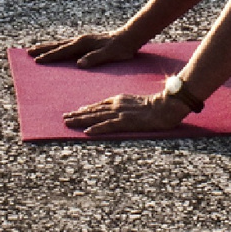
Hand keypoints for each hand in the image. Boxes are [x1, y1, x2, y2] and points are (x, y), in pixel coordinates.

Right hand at [26, 30, 142, 68]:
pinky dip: (57, 47)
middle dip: (43, 49)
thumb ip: (95, 59)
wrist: (129, 37)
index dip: (50, 57)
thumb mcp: (110, 55)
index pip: (63, 51)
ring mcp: (82, 40)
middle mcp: (80, 40)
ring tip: (35, 50)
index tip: (37, 61)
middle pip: (57, 45)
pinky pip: (67, 45)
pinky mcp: (85, 42)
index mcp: (83, 43)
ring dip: (48, 47)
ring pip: (60, 44)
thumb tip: (79, 64)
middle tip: (28, 53)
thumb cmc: (121, 48)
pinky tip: (55, 50)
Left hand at [62, 90, 192, 136]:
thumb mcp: (135, 101)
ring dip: (81, 120)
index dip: (85, 110)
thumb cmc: (155, 104)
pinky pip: (109, 126)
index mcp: (119, 99)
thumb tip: (113, 108)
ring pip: (96, 117)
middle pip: (93, 110)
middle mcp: (117, 105)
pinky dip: (97, 128)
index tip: (73, 113)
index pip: (98, 105)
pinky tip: (87, 132)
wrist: (166, 105)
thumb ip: (123, 104)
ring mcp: (120, 113)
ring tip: (68, 123)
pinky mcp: (126, 122)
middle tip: (64, 118)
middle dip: (77, 115)